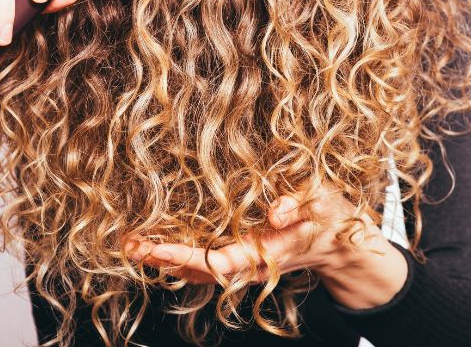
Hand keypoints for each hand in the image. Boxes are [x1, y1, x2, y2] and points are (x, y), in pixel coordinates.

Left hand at [126, 182, 407, 308]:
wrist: (342, 242)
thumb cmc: (332, 216)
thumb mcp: (323, 200)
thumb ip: (300, 203)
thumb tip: (276, 212)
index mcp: (268, 250)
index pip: (219, 260)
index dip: (185, 255)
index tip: (155, 246)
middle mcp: (252, 262)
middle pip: (199, 269)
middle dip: (162, 259)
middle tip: (128, 244)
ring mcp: (247, 262)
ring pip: (199, 269)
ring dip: (165, 259)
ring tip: (132, 245)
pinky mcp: (245, 256)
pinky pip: (206, 263)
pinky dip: (180, 256)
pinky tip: (159, 246)